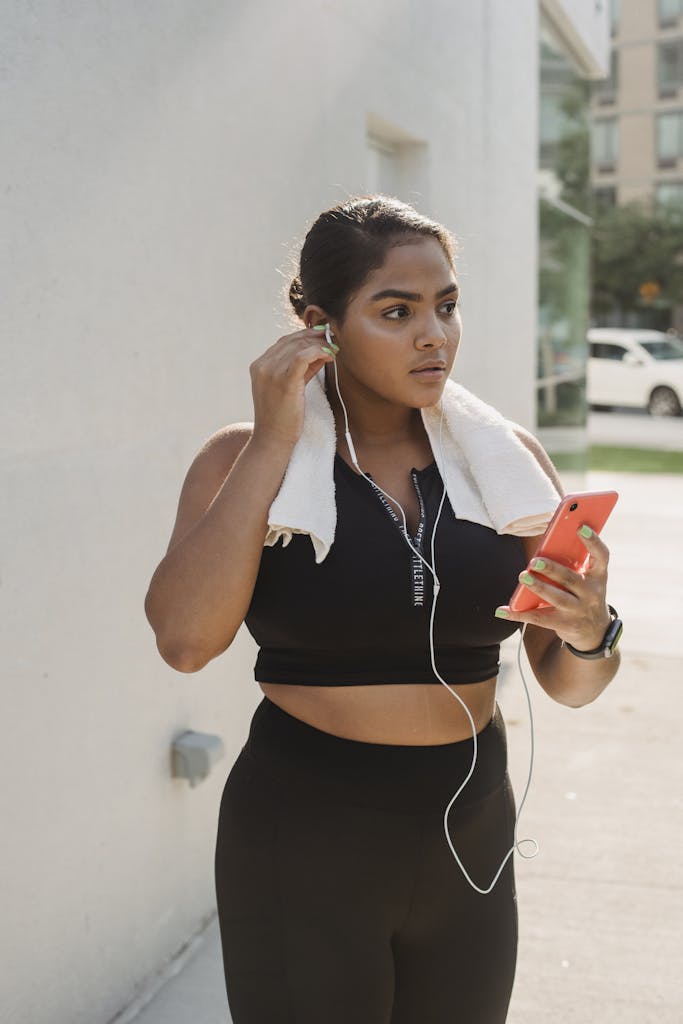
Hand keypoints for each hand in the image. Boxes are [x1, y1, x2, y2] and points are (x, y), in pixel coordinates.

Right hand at [249, 325, 336, 448]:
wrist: (273, 439)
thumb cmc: (282, 418)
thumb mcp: (289, 388)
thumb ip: (302, 369)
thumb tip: (321, 353)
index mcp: (259, 365)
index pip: (284, 342)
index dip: (305, 336)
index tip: (323, 336)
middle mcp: (262, 365)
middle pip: (292, 341)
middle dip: (315, 337)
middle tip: (333, 338)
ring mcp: (271, 372)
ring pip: (299, 346)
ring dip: (320, 344)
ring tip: (334, 348)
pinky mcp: (284, 381)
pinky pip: (303, 357)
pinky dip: (318, 351)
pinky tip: (330, 355)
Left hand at [496, 526, 611, 650]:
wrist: (594, 631)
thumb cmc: (584, 594)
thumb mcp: (587, 579)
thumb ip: (573, 563)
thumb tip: (547, 544)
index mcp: (598, 576)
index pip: (601, 556)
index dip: (593, 541)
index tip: (580, 527)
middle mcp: (591, 593)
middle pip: (571, 579)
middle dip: (552, 569)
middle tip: (534, 561)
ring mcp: (578, 610)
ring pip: (556, 598)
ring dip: (538, 587)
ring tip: (523, 576)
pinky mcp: (564, 625)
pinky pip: (538, 618)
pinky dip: (518, 614)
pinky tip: (502, 610)